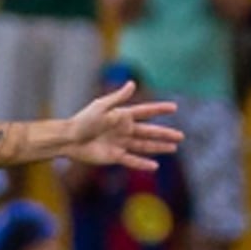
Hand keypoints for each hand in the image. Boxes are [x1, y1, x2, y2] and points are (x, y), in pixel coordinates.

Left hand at [66, 83, 184, 170]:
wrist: (69, 139)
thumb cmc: (83, 120)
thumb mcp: (101, 106)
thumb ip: (118, 97)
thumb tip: (133, 83)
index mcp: (122, 115)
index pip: (145, 112)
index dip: (159, 109)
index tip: (174, 107)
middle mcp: (124, 129)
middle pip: (149, 132)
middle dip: (165, 134)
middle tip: (181, 136)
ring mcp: (120, 143)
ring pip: (144, 146)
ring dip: (159, 147)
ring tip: (173, 148)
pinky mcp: (114, 156)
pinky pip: (132, 160)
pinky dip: (143, 163)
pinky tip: (155, 166)